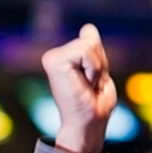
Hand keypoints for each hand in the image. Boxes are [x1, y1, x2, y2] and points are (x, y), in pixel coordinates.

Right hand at [40, 24, 116, 152]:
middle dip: (99, 64)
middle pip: (90, 40)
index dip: (100, 62)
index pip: (90, 39)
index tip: (92, 83)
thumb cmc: (94, 105)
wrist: (87, 125)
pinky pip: (85, 51)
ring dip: (96, 68)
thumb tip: (87, 27)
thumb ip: (92, 50)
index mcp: (63, 58)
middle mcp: (54, 56)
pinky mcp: (53, 62)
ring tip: (88, 86)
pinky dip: (92, 69)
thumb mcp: (98, 71)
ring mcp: (51, 58)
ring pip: (88, 45)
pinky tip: (84, 85)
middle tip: (91, 86)